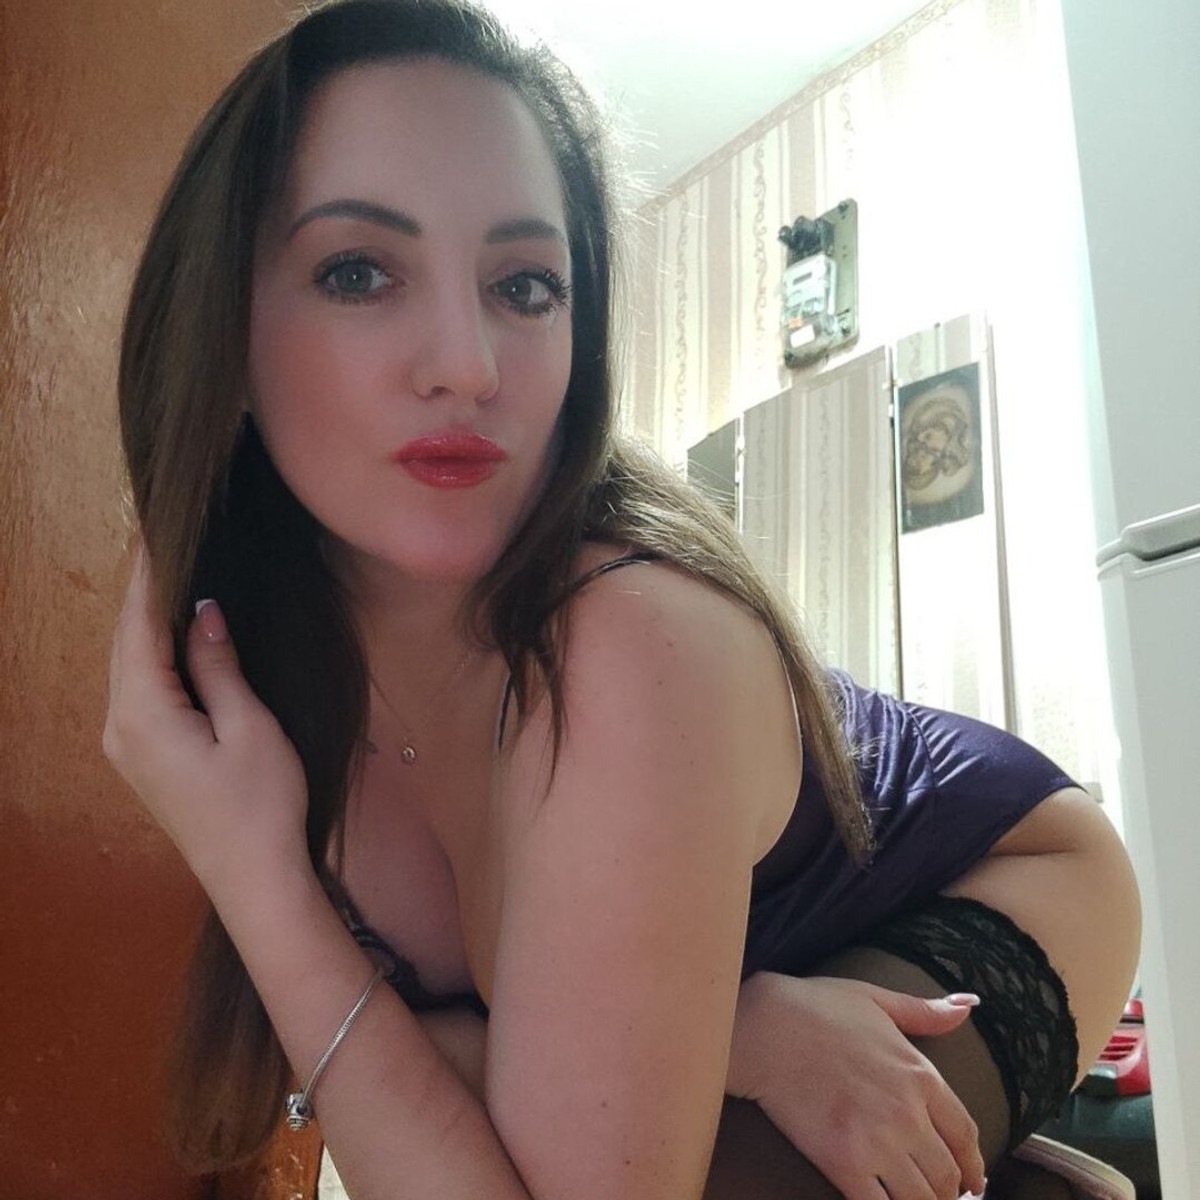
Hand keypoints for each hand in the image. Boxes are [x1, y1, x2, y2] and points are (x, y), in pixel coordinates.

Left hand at [103, 546, 309, 889]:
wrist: (254, 878)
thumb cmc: (261, 803)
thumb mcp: (250, 727)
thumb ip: (219, 666)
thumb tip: (202, 612)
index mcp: (143, 714)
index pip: (139, 627)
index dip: (150, 577)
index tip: (158, 530)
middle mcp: (120, 727)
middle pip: (125, 643)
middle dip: (144, 593)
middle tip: (167, 542)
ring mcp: (127, 746)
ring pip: (129, 666)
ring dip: (148, 623)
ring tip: (172, 577)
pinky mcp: (143, 758)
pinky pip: (139, 689)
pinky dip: (153, 654)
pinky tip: (174, 636)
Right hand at [729, 972, 986, 1199]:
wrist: (763, 1026)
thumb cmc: (815, 1007)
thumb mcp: (875, 1000)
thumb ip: (924, 1011)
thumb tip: (967, 1004)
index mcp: (920, 1075)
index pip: (966, 1134)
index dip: (974, 1164)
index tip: (973, 1179)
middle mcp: (907, 1114)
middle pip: (948, 1175)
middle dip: (950, 1192)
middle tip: (942, 1196)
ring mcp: (876, 1143)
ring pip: (922, 1199)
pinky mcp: (842, 1165)